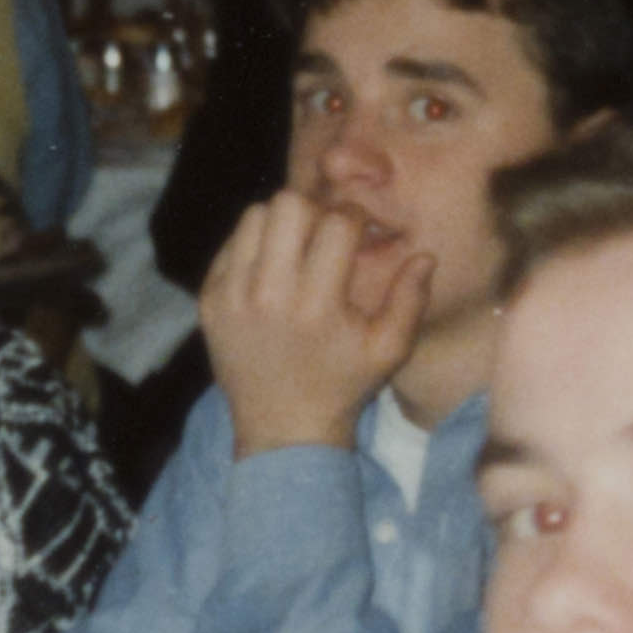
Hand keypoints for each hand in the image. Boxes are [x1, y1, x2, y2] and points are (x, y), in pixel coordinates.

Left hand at [198, 192, 429, 452]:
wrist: (282, 427)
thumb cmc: (342, 384)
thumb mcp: (388, 349)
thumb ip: (411, 299)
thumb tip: (425, 255)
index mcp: (317, 305)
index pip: (336, 222)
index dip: (355, 217)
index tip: (359, 231)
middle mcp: (268, 295)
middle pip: (288, 205)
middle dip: (314, 211)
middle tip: (324, 235)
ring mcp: (230, 296)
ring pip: (254, 217)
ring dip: (281, 224)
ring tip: (297, 249)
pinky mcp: (207, 301)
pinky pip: (230, 245)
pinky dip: (253, 246)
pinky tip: (271, 270)